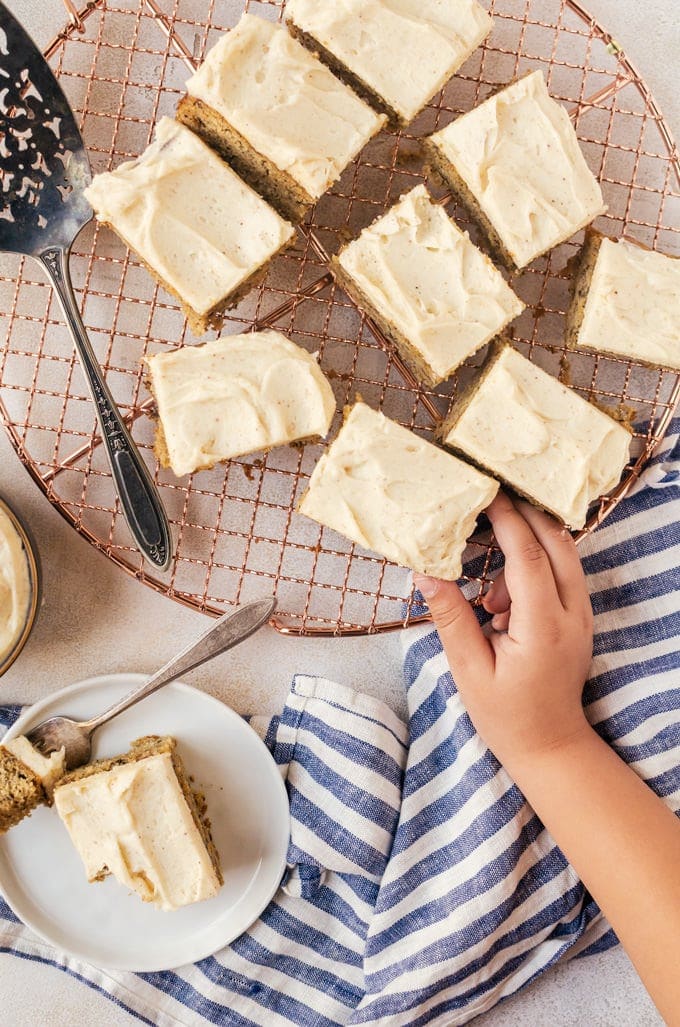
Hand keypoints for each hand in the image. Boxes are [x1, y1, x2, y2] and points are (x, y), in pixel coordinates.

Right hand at [414, 492, 593, 771]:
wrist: (550, 745)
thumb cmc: (506, 714)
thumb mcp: (468, 670)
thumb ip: (450, 617)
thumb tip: (425, 572)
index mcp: (543, 628)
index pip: (529, 557)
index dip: (508, 521)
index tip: (486, 494)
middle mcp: (572, 614)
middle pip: (558, 543)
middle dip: (525, 516)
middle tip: (489, 501)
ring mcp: (582, 615)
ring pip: (565, 555)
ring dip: (528, 547)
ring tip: (489, 598)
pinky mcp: (579, 617)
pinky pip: (562, 573)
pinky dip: (534, 567)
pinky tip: (502, 606)